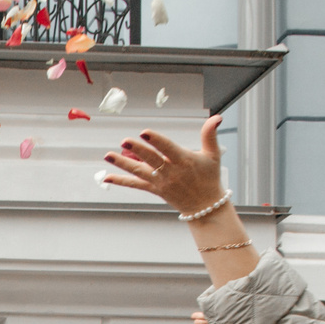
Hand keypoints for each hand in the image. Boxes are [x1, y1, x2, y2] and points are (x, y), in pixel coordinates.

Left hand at [102, 115, 227, 212]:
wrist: (205, 206)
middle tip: (124, 141)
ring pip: (139, 172)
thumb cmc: (209, 177)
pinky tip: (107, 177)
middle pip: (151, 159)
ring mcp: (161, 182)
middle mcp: (170, 172)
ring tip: (107, 155)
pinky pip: (136, 185)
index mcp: (184, 161)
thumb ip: (210, 134)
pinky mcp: (154, 190)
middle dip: (137, 150)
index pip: (168, 149)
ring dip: (122, 164)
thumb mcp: (213, 154)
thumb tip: (217, 117)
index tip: (145, 132)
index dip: (156, 140)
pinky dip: (121, 181)